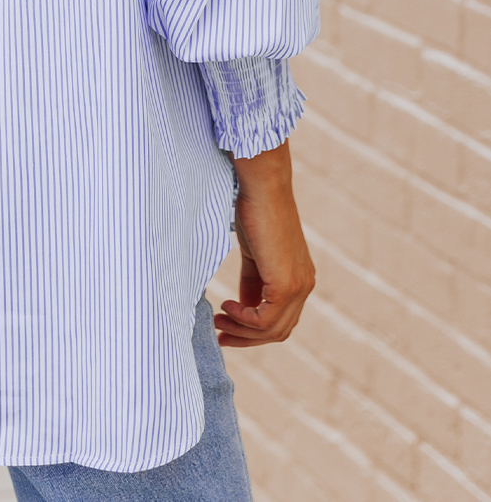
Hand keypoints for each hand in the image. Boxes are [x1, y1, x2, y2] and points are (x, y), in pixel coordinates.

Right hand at [214, 139, 314, 347]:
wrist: (262, 188)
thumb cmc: (255, 211)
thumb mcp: (254, 254)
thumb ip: (253, 283)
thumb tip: (245, 306)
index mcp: (299, 278)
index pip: (280, 319)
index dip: (252, 329)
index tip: (225, 327)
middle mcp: (305, 286)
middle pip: (278, 331)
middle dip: (246, 337)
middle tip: (220, 335)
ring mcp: (298, 286)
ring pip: (272, 329)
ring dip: (242, 330)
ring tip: (219, 323)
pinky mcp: (286, 284)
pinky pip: (265, 319)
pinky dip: (244, 319)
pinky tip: (227, 306)